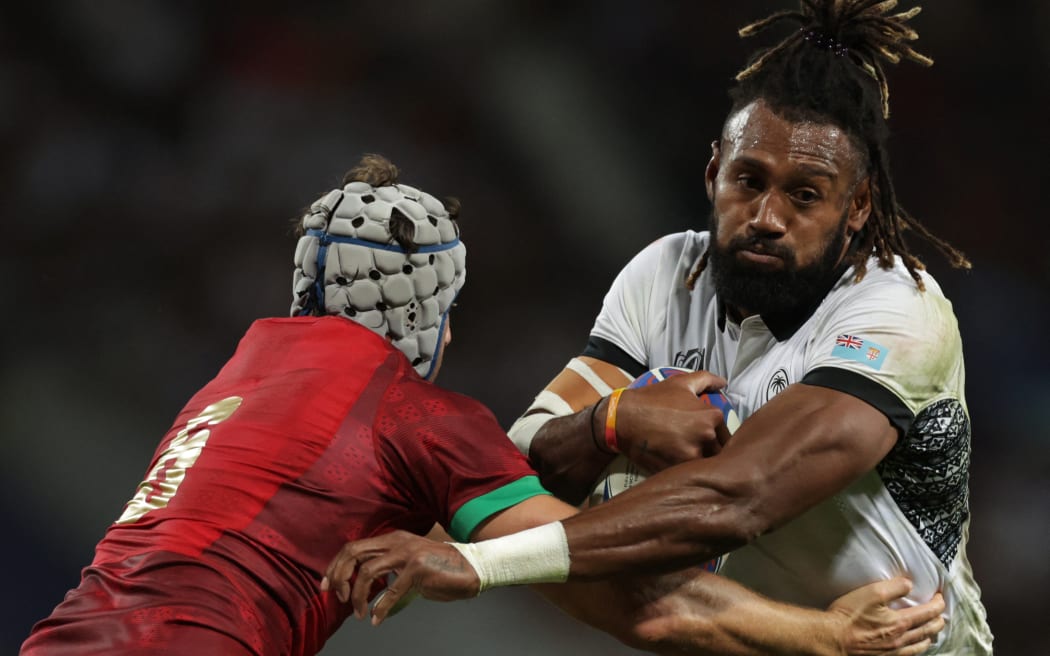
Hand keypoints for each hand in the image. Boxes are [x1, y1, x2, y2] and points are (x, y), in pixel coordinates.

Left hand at [321, 530, 480, 624]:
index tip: (327, 586)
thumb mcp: (408, 569)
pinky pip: (390, 592)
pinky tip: (377, 620)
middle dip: (338, 576)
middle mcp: (396, 541)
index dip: (335, 566)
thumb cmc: (441, 570)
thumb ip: (388, 577)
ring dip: (357, 596)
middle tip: (337, 597)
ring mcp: (407, 553)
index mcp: (392, 538)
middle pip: (353, 552)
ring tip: (359, 613)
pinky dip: (380, 609)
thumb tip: (369, 601)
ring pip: (367, 572)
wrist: (471, 568)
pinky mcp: (417, 568)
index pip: (353, 547)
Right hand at [616, 370, 730, 471]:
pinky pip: (690, 474)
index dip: (719, 439)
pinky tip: (676, 462)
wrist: (622, 418)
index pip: (728, 436)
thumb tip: (723, 383)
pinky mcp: (677, 470)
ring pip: (707, 466)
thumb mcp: (680, 383)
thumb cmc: (652, 399)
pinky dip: (686, 472)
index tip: (708, 439)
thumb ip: (706, 379)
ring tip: (687, 457)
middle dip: (712, 453)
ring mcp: (691, 455)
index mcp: (711, 416)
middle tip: (697, 449)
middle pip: (721, 453)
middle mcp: (706, 436)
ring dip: (701, 464)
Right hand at [828, 577, 945, 654]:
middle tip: (941, 613)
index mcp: (900, 622)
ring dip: (930, 636)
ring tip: (933, 631)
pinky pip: (909, 655)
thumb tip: (909, 584)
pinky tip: (914, 646)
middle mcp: (901, 639)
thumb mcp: (871, 593)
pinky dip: (917, 649)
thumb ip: (894, 587)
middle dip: (938, 620)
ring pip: (921, 645)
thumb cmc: (849, 615)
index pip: (928, 613)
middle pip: (928, 630)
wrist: (833, 638)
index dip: (937, 604)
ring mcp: (893, 650)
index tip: (940, 597)